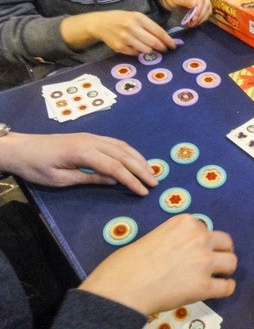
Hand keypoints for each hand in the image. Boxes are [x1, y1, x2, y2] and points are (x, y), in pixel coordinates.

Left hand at [1, 132, 157, 195]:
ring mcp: (92, 137)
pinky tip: (136, 159)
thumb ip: (89, 178)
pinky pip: (116, 143)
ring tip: (151, 171)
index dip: (131, 180)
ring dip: (139, 158)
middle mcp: (92, 141)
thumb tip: (114, 181)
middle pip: (123, 155)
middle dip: (141, 168)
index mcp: (84, 152)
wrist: (21, 147)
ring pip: (122, 146)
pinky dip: (129, 152)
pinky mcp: (90, 137)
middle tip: (155, 182)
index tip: (144, 191)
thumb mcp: (60, 179)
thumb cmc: (37, 167)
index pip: (115, 167)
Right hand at [62, 10, 176, 54]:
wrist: (100, 23)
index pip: (158, 31)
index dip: (168, 40)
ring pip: (146, 50)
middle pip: (154, 42)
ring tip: (152, 49)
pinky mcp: (120, 47)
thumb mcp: (135, 17)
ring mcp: (125, 38)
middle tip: (166, 50)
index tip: (173, 46)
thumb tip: (165, 39)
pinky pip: (136, 54)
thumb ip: (149, 26)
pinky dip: (140, 52)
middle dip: (163, 48)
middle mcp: (132, 27)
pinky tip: (138, 48)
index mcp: (138, 17)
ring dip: (152, 51)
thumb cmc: (122, 19)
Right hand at [79, 214, 237, 315]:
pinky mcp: (203, 286)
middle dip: (221, 252)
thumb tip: (187, 250)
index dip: (202, 242)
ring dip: (225, 269)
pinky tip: (222, 288)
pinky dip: (227, 288)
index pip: (205, 229)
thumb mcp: (157, 234)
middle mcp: (199, 237)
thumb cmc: (129, 262)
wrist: (122, 287)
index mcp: (185, 222)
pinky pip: (227, 287)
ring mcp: (203, 262)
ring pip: (231, 262)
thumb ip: (177, 238)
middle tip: (214, 262)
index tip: (196, 251)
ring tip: (219, 276)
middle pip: (226, 242)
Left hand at [161, 0, 211, 26]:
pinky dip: (203, 18)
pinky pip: (208, 11)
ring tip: (192, 24)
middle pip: (206, 3)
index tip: (193, 19)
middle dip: (200, 15)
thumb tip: (195, 4)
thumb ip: (184, 0)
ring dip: (202, 18)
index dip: (198, 9)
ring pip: (208, 8)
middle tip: (192, 24)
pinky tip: (196, 22)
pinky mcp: (207, 1)